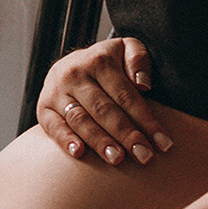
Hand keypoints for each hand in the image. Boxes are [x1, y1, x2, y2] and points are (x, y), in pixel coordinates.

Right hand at [36, 34, 170, 165]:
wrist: (70, 63)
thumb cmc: (107, 63)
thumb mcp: (126, 49)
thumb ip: (139, 59)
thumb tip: (143, 85)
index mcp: (98, 61)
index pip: (126, 96)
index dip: (146, 120)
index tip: (164, 143)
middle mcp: (75, 74)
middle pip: (104, 110)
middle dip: (127, 135)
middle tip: (145, 156)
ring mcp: (56, 92)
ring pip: (80, 120)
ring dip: (100, 141)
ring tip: (118, 159)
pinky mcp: (43, 108)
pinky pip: (54, 126)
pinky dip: (65, 140)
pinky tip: (79, 153)